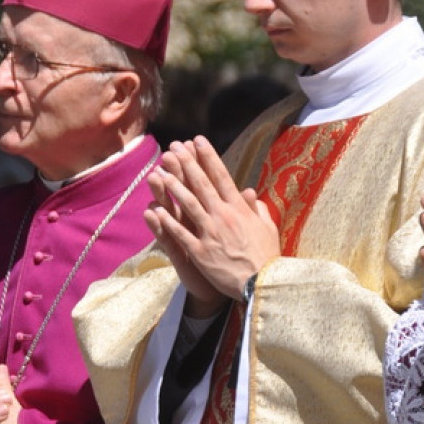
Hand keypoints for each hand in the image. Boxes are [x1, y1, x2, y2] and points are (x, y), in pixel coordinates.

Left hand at [145, 136, 280, 313]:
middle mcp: (223, 216)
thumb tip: (249, 193)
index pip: (221, 176)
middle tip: (174, 147)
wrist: (261, 282)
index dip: (208, 157)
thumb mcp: (267, 227)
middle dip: (187, 164)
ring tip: (159, 172)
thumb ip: (256, 208)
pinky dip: (168, 222)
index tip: (198, 140)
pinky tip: (156, 210)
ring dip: (173, 188)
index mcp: (239, 209)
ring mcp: (210, 233)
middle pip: (202, 185)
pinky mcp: (200, 252)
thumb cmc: (267, 255)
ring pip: (188, 205)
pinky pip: (181, 234)